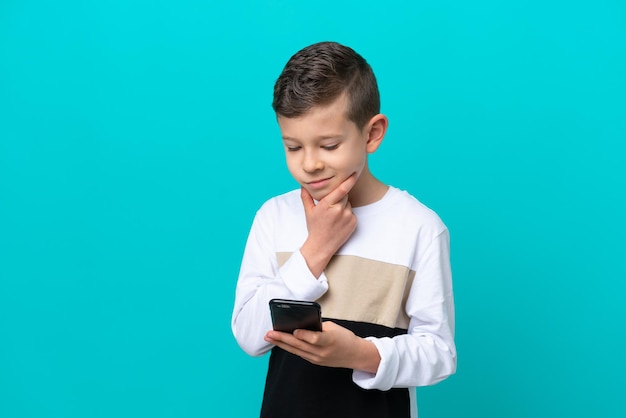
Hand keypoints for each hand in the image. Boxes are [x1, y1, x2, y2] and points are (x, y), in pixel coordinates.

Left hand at [264, 321, 380, 372]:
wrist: (355, 355)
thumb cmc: (345, 338)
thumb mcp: (334, 327)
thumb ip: (318, 327)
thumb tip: (300, 324)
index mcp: (330, 340)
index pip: (315, 338)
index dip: (304, 335)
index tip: (294, 330)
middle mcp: (323, 352)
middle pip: (300, 345)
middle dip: (283, 338)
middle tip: (269, 333)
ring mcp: (318, 358)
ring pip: (296, 351)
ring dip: (281, 344)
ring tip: (269, 337)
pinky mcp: (315, 361)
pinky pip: (299, 353)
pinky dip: (289, 347)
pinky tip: (280, 342)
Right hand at [300, 174, 357, 276]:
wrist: (321, 246)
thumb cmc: (314, 227)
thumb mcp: (308, 211)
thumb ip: (306, 196)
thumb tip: (303, 185)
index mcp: (326, 205)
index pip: (341, 190)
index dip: (348, 181)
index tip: (354, 174)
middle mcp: (338, 210)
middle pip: (344, 195)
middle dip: (339, 197)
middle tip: (331, 207)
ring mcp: (347, 217)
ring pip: (348, 204)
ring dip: (343, 206)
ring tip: (334, 216)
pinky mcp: (353, 222)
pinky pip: (352, 212)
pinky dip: (347, 214)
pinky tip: (339, 222)